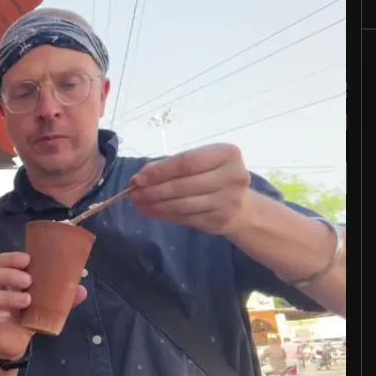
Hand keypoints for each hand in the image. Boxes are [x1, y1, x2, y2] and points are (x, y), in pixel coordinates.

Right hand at [0, 251, 87, 360]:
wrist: (16, 343)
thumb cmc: (28, 316)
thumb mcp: (45, 305)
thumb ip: (61, 297)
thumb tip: (82, 290)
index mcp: (3, 279)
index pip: (1, 261)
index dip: (11, 258)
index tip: (27, 258)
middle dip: (9, 274)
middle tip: (29, 280)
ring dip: (6, 296)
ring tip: (27, 300)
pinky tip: (3, 316)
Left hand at [129, 143, 252, 235]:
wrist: (242, 207)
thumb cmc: (215, 176)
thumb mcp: (201, 162)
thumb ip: (173, 166)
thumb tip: (140, 178)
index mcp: (227, 154)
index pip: (187, 162)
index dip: (160, 171)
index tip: (139, 178)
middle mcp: (232, 177)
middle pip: (183, 185)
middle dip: (154, 190)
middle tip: (134, 193)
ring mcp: (227, 202)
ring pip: (182, 205)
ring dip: (156, 204)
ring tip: (138, 202)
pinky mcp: (219, 221)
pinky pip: (185, 218)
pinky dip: (164, 215)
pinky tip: (151, 211)